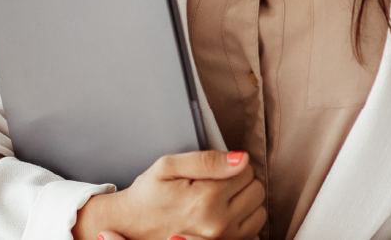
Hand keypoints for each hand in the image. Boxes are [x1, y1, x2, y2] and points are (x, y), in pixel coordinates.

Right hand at [73, 150, 264, 239]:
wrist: (132, 226)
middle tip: (216, 183)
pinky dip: (245, 220)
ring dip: (245, 201)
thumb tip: (241, 159)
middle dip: (240, 181)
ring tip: (220, 199)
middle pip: (256, 190)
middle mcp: (219, 223)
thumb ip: (207, 161)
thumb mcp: (169, 166)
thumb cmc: (149, 194)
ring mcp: (224, 239)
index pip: (246, 170)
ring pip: (259, 210)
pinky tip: (224, 215)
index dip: (230, 165)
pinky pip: (254, 230)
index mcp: (206, 199)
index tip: (214, 171)